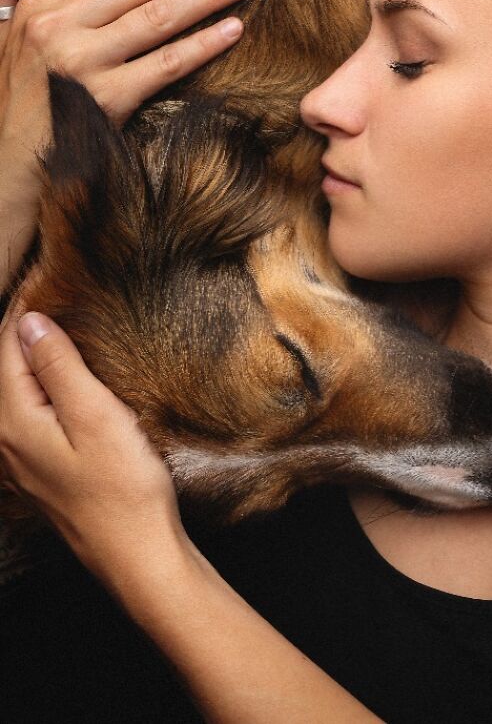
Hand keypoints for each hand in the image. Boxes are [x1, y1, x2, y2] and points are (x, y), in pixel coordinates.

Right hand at [0, 0, 251, 177]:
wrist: (7, 165)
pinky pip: (167, 64)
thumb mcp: (0, 37)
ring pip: (157, 18)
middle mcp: (60, 28)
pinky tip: (232, 29)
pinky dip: (203, 45)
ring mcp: (84, 63)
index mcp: (40, 7)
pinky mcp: (109, 99)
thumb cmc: (12, 100)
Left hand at [0, 302, 186, 587]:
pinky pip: (27, 414)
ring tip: (62, 327)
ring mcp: (19, 460)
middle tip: (57, 292)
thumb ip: (59, 366)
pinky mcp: (39, 471)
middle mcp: (5, 441)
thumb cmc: (123, 489)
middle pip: (4, 368)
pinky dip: (41, 386)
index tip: (53, 277)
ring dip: (34, 358)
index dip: (28, 307)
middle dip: (26, 329)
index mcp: (13, 421)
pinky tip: (66, 380)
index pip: (7, 345)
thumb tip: (28, 322)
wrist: (137, 555)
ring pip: (15, 391)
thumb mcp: (95, 416)